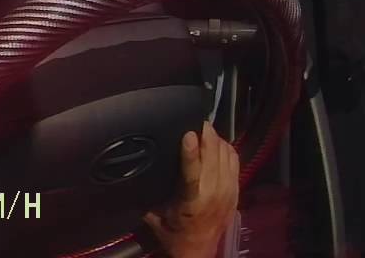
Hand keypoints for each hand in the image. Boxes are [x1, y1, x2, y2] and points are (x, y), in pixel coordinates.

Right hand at [145, 122, 238, 257]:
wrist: (199, 251)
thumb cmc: (173, 233)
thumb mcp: (154, 216)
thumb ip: (146, 195)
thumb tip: (128, 172)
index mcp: (191, 203)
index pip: (192, 174)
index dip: (191, 153)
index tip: (188, 134)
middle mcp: (213, 195)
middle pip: (214, 159)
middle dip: (207, 137)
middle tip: (197, 119)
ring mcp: (228, 192)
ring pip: (226, 157)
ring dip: (217, 140)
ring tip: (205, 128)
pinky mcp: (236, 191)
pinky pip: (235, 162)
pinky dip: (227, 148)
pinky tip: (217, 142)